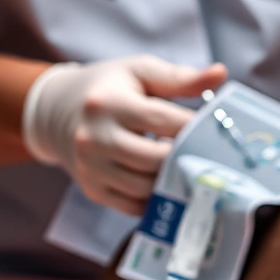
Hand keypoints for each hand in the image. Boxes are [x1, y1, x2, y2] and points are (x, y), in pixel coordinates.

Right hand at [22, 56, 227, 214]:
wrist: (58, 113)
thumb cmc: (108, 89)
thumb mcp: (139, 73)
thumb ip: (180, 77)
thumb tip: (221, 73)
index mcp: (107, 104)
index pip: (162, 120)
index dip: (194, 126)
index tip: (216, 128)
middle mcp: (94, 138)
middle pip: (156, 159)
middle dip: (186, 156)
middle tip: (206, 152)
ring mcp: (91, 168)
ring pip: (147, 187)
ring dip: (173, 178)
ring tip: (187, 163)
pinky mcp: (93, 190)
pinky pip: (135, 206)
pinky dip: (157, 198)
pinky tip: (168, 181)